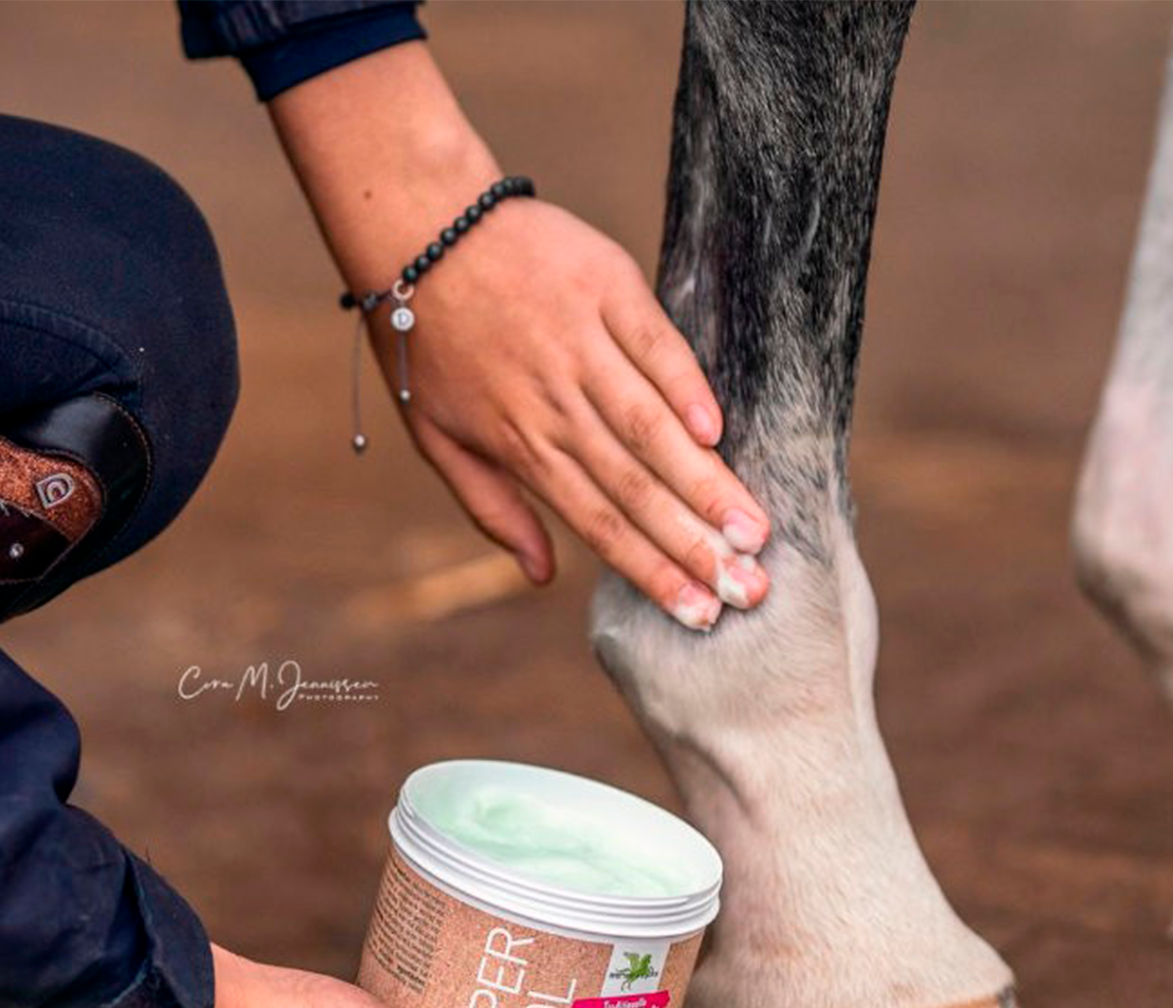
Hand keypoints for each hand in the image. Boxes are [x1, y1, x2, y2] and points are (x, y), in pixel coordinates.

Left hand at [385, 199, 772, 631]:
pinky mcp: (605, 289)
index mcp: (521, 446)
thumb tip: (540, 578)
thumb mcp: (437, 439)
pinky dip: (685, 385)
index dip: (651, 571)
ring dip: (705, 483)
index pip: (597, 523)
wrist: (418, 229)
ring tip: (753, 531)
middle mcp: (554, 405)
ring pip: (650, 428)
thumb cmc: (427, 343)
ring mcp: (581, 346)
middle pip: (634, 488)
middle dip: (695, 545)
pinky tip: (718, 431)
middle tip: (749, 589)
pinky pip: (653, 344)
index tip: (699, 613)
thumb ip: (492, 509)